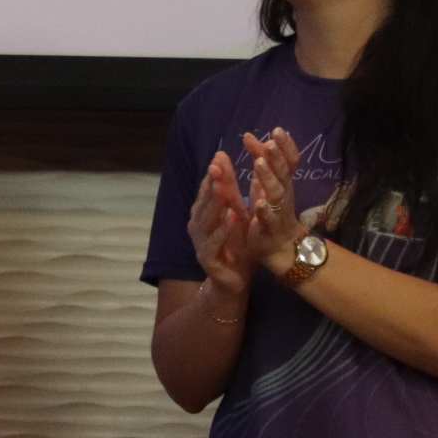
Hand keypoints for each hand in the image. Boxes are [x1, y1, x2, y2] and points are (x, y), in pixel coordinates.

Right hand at [187, 150, 252, 301]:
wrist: (235, 281)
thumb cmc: (237, 246)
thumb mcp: (238, 214)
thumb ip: (233, 190)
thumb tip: (227, 161)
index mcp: (204, 214)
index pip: (207, 191)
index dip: (213, 174)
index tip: (220, 156)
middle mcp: (198, 226)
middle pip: (204, 202)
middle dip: (210, 185)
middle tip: (217, 167)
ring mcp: (200, 242)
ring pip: (205, 220)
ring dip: (214, 204)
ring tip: (222, 188)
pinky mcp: (207, 259)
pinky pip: (214, 242)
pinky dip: (222, 229)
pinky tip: (231, 218)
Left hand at [238, 126, 306, 274]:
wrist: (280, 246)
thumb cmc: (271, 209)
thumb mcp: (264, 182)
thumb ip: (260, 160)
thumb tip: (251, 136)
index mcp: (283, 181)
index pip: (289, 160)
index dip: (285, 146)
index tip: (277, 129)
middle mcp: (283, 193)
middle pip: (283, 172)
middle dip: (277, 157)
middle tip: (270, 142)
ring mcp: (278, 210)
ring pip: (275, 192)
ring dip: (267, 177)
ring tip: (258, 163)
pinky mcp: (269, 228)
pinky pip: (267, 219)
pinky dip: (263, 211)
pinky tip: (258, 204)